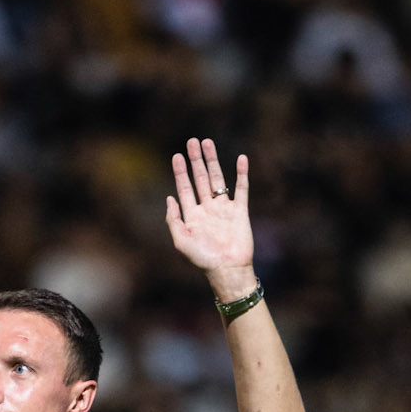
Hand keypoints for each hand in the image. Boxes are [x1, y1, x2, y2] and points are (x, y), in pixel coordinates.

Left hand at [165, 137, 253, 294]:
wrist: (228, 270)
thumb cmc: (203, 259)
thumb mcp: (181, 241)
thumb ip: (173, 220)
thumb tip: (169, 198)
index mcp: (192, 216)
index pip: (185, 189)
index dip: (180, 172)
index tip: (177, 156)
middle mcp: (207, 209)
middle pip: (200, 179)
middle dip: (196, 160)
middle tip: (192, 141)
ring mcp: (224, 209)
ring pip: (217, 179)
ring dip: (213, 161)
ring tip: (207, 143)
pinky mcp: (240, 211)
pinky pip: (242, 189)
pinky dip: (242, 174)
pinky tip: (241, 159)